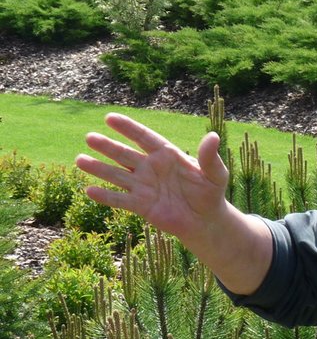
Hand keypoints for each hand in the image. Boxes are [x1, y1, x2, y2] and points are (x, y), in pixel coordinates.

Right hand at [76, 113, 273, 294]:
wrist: (205, 220)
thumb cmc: (210, 193)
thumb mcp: (215, 175)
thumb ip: (210, 158)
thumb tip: (213, 136)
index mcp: (166, 155)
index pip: (144, 138)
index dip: (128, 128)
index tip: (110, 118)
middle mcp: (150, 168)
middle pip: (125, 154)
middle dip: (107, 146)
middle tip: (90, 137)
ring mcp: (143, 186)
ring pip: (117, 175)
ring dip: (99, 168)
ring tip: (79, 160)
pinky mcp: (140, 206)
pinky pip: (120, 200)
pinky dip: (105, 197)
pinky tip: (89, 191)